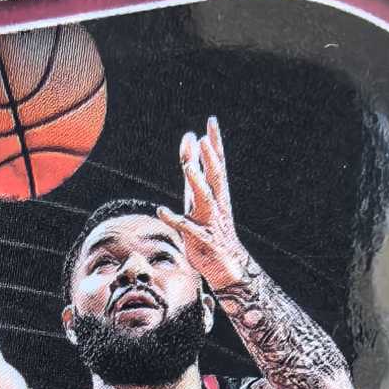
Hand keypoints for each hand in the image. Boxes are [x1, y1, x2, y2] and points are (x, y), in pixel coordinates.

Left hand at [155, 117, 249, 292]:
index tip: (211, 122)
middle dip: (210, 159)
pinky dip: (175, 219)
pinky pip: (187, 229)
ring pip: (205, 200)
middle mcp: (217, 206)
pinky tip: (161, 211)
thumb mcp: (200, 201)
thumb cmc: (210, 231)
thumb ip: (194, 176)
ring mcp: (211, 223)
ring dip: (197, 183)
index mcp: (217, 195)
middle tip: (204, 139)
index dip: (215, 144)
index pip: (218, 165)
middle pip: (215, 178)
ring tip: (188, 166)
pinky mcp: (202, 241)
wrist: (227, 267)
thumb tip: (191, 148)